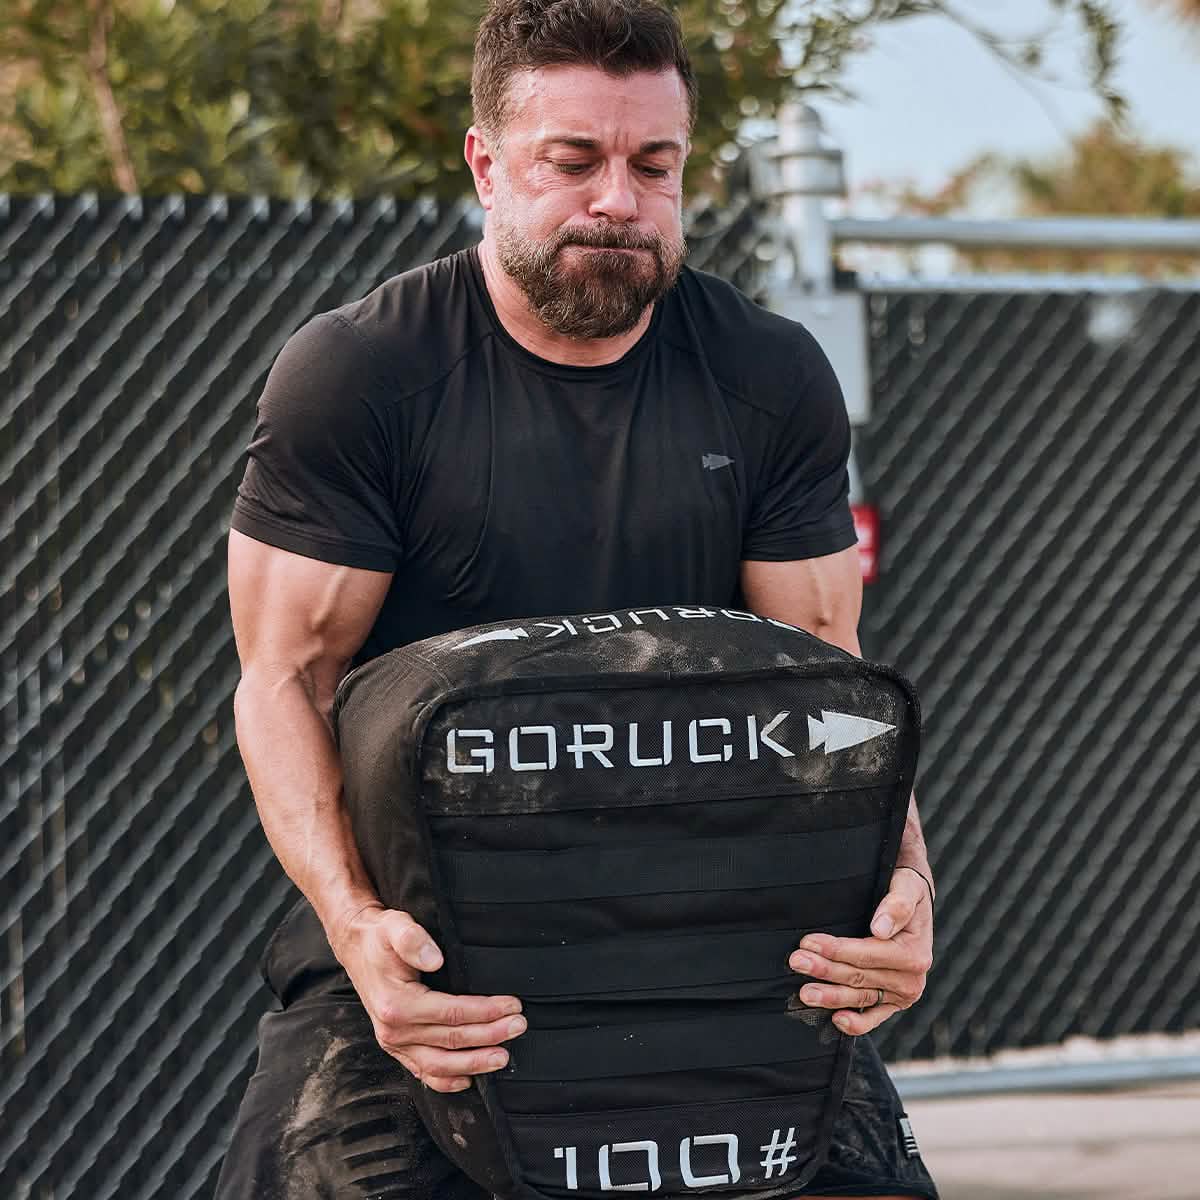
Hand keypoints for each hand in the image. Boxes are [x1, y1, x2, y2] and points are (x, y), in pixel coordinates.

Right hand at [335, 905, 525, 1092]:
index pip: (452, 1013)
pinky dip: (447, 1080)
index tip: (513, 1005)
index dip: (486, 1011)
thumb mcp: (394, 926)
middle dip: (490, 1035)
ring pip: (440, 1065)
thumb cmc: (381, 937)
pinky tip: (469, 1079)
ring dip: (475, 1063)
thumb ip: (413, 939)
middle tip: (519, 1026)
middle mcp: (393, 1031)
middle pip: (452, 1040)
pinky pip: (423, 1072)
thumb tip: (435, 959)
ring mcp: (394, 1043)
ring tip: (504, 1057)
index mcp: (397, 1004)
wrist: (358, 948)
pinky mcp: (396, 1047)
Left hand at [787, 867, 933, 1034]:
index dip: (837, 949)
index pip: (867, 954)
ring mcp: (901, 995)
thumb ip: (896, 906)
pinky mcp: (893, 1003)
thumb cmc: (906, 890)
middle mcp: (911, 980)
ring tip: (804, 994)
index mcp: (914, 954)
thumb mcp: (907, 888)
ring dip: (831, 997)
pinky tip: (836, 1020)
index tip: (808, 942)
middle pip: (859, 976)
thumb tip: (880, 929)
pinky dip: (856, 1024)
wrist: (915, 903)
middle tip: (796, 961)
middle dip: (825, 969)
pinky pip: (874, 1018)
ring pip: (860, 998)